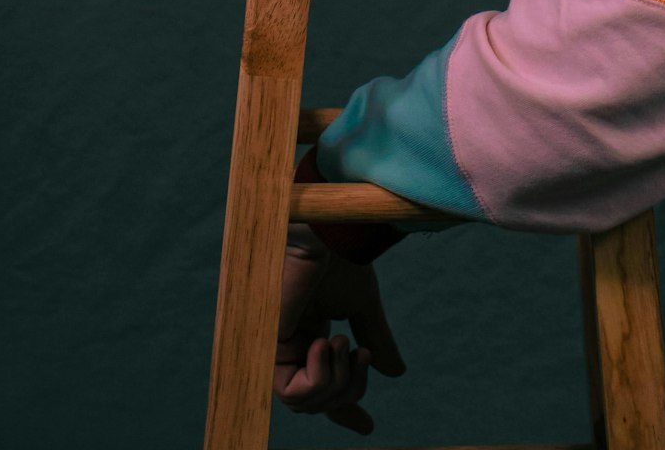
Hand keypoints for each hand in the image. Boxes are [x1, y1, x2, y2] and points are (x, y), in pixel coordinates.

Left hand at [274, 222, 406, 433]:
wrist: (330, 238)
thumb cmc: (342, 260)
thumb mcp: (363, 308)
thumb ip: (373, 338)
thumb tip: (395, 373)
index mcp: (311, 334)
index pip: (322, 386)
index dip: (344, 410)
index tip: (367, 426)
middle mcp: (293, 345)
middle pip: (319, 403)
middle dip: (348, 393)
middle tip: (362, 356)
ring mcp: (279, 349)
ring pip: (306, 405)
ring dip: (337, 382)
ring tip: (341, 341)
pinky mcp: (268, 348)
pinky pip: (291, 394)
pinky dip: (317, 380)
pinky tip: (325, 344)